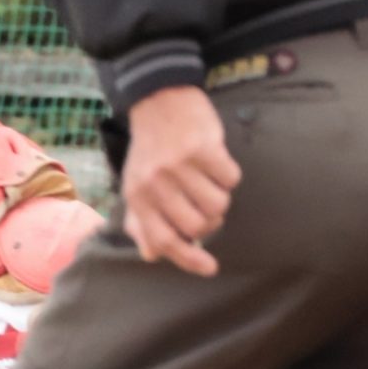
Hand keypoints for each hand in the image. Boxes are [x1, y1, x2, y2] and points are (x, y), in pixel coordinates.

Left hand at [120, 85, 241, 276]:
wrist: (159, 100)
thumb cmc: (151, 148)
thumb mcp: (136, 184)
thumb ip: (142, 222)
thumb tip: (153, 255)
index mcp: (138, 196)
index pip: (163, 240)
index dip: (188, 259)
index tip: (210, 268)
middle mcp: (156, 183)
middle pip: (198, 226)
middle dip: (210, 221)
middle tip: (205, 204)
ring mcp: (179, 165)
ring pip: (218, 205)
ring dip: (220, 196)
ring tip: (208, 180)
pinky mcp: (203, 147)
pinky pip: (231, 179)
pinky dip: (229, 175)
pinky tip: (216, 162)